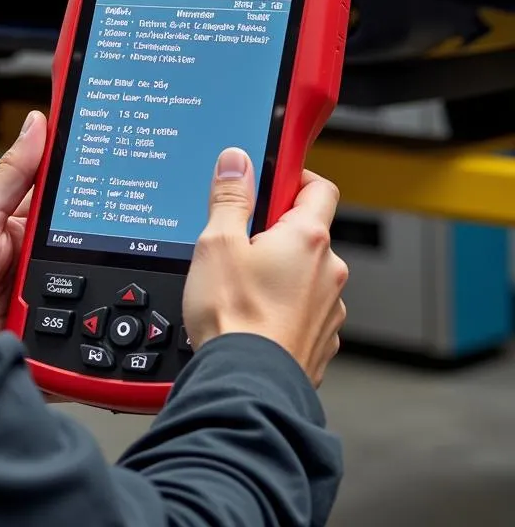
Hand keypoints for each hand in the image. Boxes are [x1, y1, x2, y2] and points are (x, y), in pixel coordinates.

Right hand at [182, 147, 348, 387]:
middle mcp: (329, 271)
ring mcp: (329, 309)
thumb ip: (230, 197)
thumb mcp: (217, 242)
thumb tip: (237, 162)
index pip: (319, 187)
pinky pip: (304, 310)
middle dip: (275, 232)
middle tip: (239, 242)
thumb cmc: (234, 317)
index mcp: (307, 238)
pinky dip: (282, 308)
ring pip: (306, 275)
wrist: (246, 385)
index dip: (294, 178)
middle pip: (308, 233)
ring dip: (280, 273)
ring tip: (240, 286)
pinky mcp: (320, 340)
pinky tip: (251, 316)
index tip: (270, 182)